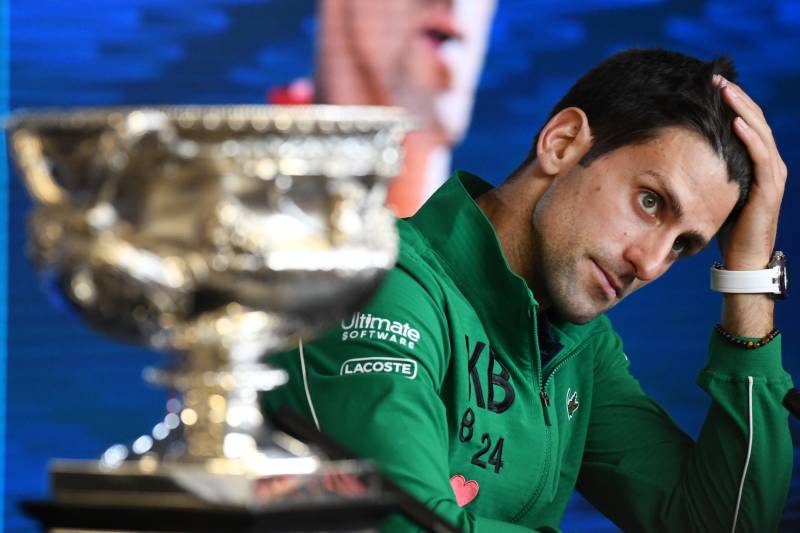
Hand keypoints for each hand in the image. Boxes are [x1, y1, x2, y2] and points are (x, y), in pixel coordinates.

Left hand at [714, 75, 787, 269]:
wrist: (742, 258)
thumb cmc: (725, 227)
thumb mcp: (716, 190)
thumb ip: (710, 171)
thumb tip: (682, 155)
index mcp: (757, 162)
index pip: (746, 123)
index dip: (731, 102)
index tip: (710, 84)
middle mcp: (769, 163)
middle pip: (754, 120)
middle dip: (735, 97)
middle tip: (715, 78)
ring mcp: (772, 174)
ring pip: (760, 131)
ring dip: (742, 109)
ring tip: (725, 90)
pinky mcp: (769, 187)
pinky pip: (761, 156)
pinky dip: (749, 137)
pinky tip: (735, 121)